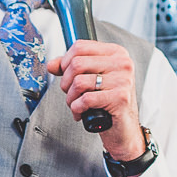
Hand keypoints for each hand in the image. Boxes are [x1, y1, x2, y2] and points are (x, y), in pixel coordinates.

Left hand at [49, 39, 142, 157]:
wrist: (123, 129)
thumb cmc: (108, 103)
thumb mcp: (91, 80)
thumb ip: (72, 68)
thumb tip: (52, 64)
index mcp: (116, 53)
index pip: (80, 46)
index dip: (65, 62)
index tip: (65, 74)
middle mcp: (122, 64)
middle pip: (77, 63)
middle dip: (66, 82)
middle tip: (70, 93)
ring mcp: (123, 80)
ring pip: (79, 82)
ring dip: (71, 98)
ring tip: (76, 104)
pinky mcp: (120, 98)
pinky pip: (86, 99)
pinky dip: (77, 108)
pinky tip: (81, 113)